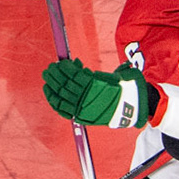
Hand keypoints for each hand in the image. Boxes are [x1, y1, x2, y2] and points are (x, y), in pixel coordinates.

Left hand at [42, 58, 158, 127]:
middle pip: (66, 85)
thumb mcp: (122, 76)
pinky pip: (62, 108)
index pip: (77, 76)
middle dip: (56, 75)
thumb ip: (105, 70)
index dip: (66, 68)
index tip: (61, 62)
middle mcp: (89, 98)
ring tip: (47, 75)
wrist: (131, 111)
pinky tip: (48, 90)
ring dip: (52, 84)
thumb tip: (86, 64)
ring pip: (62, 95)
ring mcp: (83, 108)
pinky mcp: (80, 116)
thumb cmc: (126, 91)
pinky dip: (53, 99)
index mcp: (99, 87)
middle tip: (50, 67)